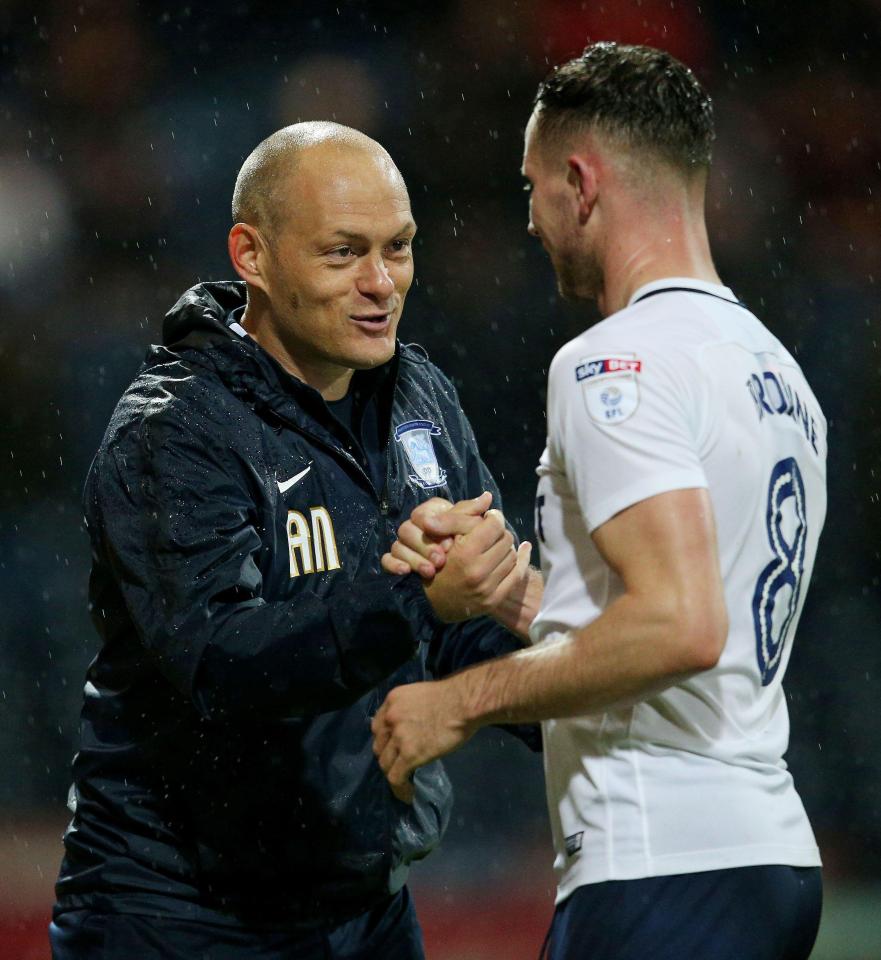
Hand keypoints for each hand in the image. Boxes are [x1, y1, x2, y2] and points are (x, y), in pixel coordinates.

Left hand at [372, 678, 475, 802]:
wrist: (464, 702)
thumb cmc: (453, 696)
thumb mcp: (421, 696)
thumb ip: (410, 711)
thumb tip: (413, 727)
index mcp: (393, 701)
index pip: (378, 726)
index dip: (384, 740)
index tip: (393, 748)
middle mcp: (390, 717)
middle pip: (379, 745)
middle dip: (388, 756)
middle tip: (400, 764)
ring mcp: (399, 736)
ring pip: (385, 763)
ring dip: (393, 773)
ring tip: (404, 782)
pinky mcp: (410, 754)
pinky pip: (396, 777)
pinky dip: (400, 789)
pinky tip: (408, 794)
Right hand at [381, 492, 492, 578]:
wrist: (453, 575)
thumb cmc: (462, 543)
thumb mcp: (467, 527)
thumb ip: (472, 514)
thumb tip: (487, 498)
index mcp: (428, 514)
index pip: (422, 514)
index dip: (435, 529)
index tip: (452, 544)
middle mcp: (412, 527)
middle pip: (406, 529)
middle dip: (425, 546)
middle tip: (441, 560)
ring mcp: (402, 545)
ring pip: (397, 545)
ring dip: (414, 558)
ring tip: (429, 571)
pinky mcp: (396, 561)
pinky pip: (386, 560)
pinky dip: (394, 564)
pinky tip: (405, 572)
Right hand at [422, 511, 532, 621]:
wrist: (430, 600)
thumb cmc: (435, 560)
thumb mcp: (442, 533)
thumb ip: (463, 513)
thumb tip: (488, 497)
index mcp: (464, 553)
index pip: (495, 525)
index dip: (493, 517)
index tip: (488, 518)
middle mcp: (478, 572)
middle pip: (506, 539)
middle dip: (499, 533)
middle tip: (490, 533)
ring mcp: (487, 589)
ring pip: (512, 556)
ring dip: (506, 548)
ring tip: (495, 546)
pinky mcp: (494, 600)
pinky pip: (518, 574)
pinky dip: (522, 560)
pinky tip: (523, 550)